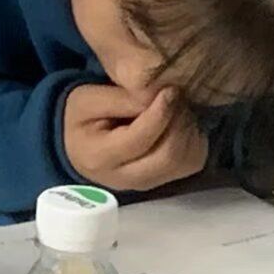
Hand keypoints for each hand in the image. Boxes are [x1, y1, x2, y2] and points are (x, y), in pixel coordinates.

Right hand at [64, 85, 207, 191]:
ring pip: (184, 161)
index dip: (160, 112)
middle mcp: (125, 178)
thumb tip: (159, 94)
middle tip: (177, 96)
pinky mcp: (163, 181)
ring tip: (178, 107)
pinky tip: (181, 123)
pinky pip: (192, 162)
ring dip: (188, 130)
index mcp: (99, 157)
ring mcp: (146, 184)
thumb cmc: (82, 119)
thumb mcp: (88, 99)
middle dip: (179, 122)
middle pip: (167, 156)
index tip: (170, 89)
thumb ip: (122, 98)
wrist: (79, 146)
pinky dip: (194, 140)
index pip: (140, 139)